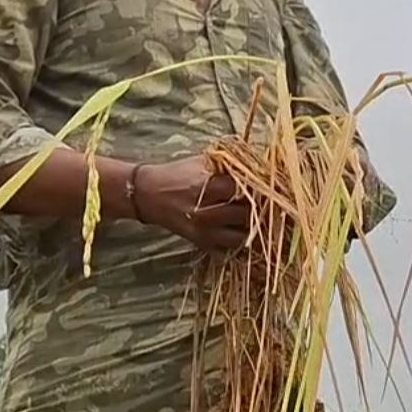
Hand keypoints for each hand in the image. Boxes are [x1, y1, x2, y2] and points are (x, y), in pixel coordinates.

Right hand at [131, 156, 251, 252]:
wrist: (148, 195)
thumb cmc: (178, 174)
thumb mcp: (202, 163)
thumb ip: (230, 165)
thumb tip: (262, 167)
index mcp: (207, 187)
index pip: (245, 190)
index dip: (257, 188)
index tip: (263, 185)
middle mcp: (206, 212)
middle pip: (246, 214)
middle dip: (257, 208)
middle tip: (262, 201)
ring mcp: (203, 232)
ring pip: (241, 236)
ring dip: (250, 227)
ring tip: (252, 216)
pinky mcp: (201, 243)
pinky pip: (228, 248)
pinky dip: (238, 240)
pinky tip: (239, 228)